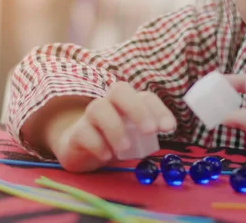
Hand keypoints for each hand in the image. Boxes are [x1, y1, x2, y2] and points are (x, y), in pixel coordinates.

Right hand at [51, 82, 176, 171]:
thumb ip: (146, 134)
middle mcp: (109, 103)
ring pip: (98, 108)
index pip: (145, 97)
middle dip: (137, 109)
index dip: (159, 109)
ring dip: (115, 128)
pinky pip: (84, 132)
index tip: (169, 128)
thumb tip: (164, 135)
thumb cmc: (114, 141)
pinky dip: (97, 144)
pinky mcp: (76, 134)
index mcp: (128, 103)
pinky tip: (107, 156)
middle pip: (120, 90)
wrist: (81, 151)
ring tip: (126, 149)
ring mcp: (90, 117)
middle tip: (150, 131)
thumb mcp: (134, 138)